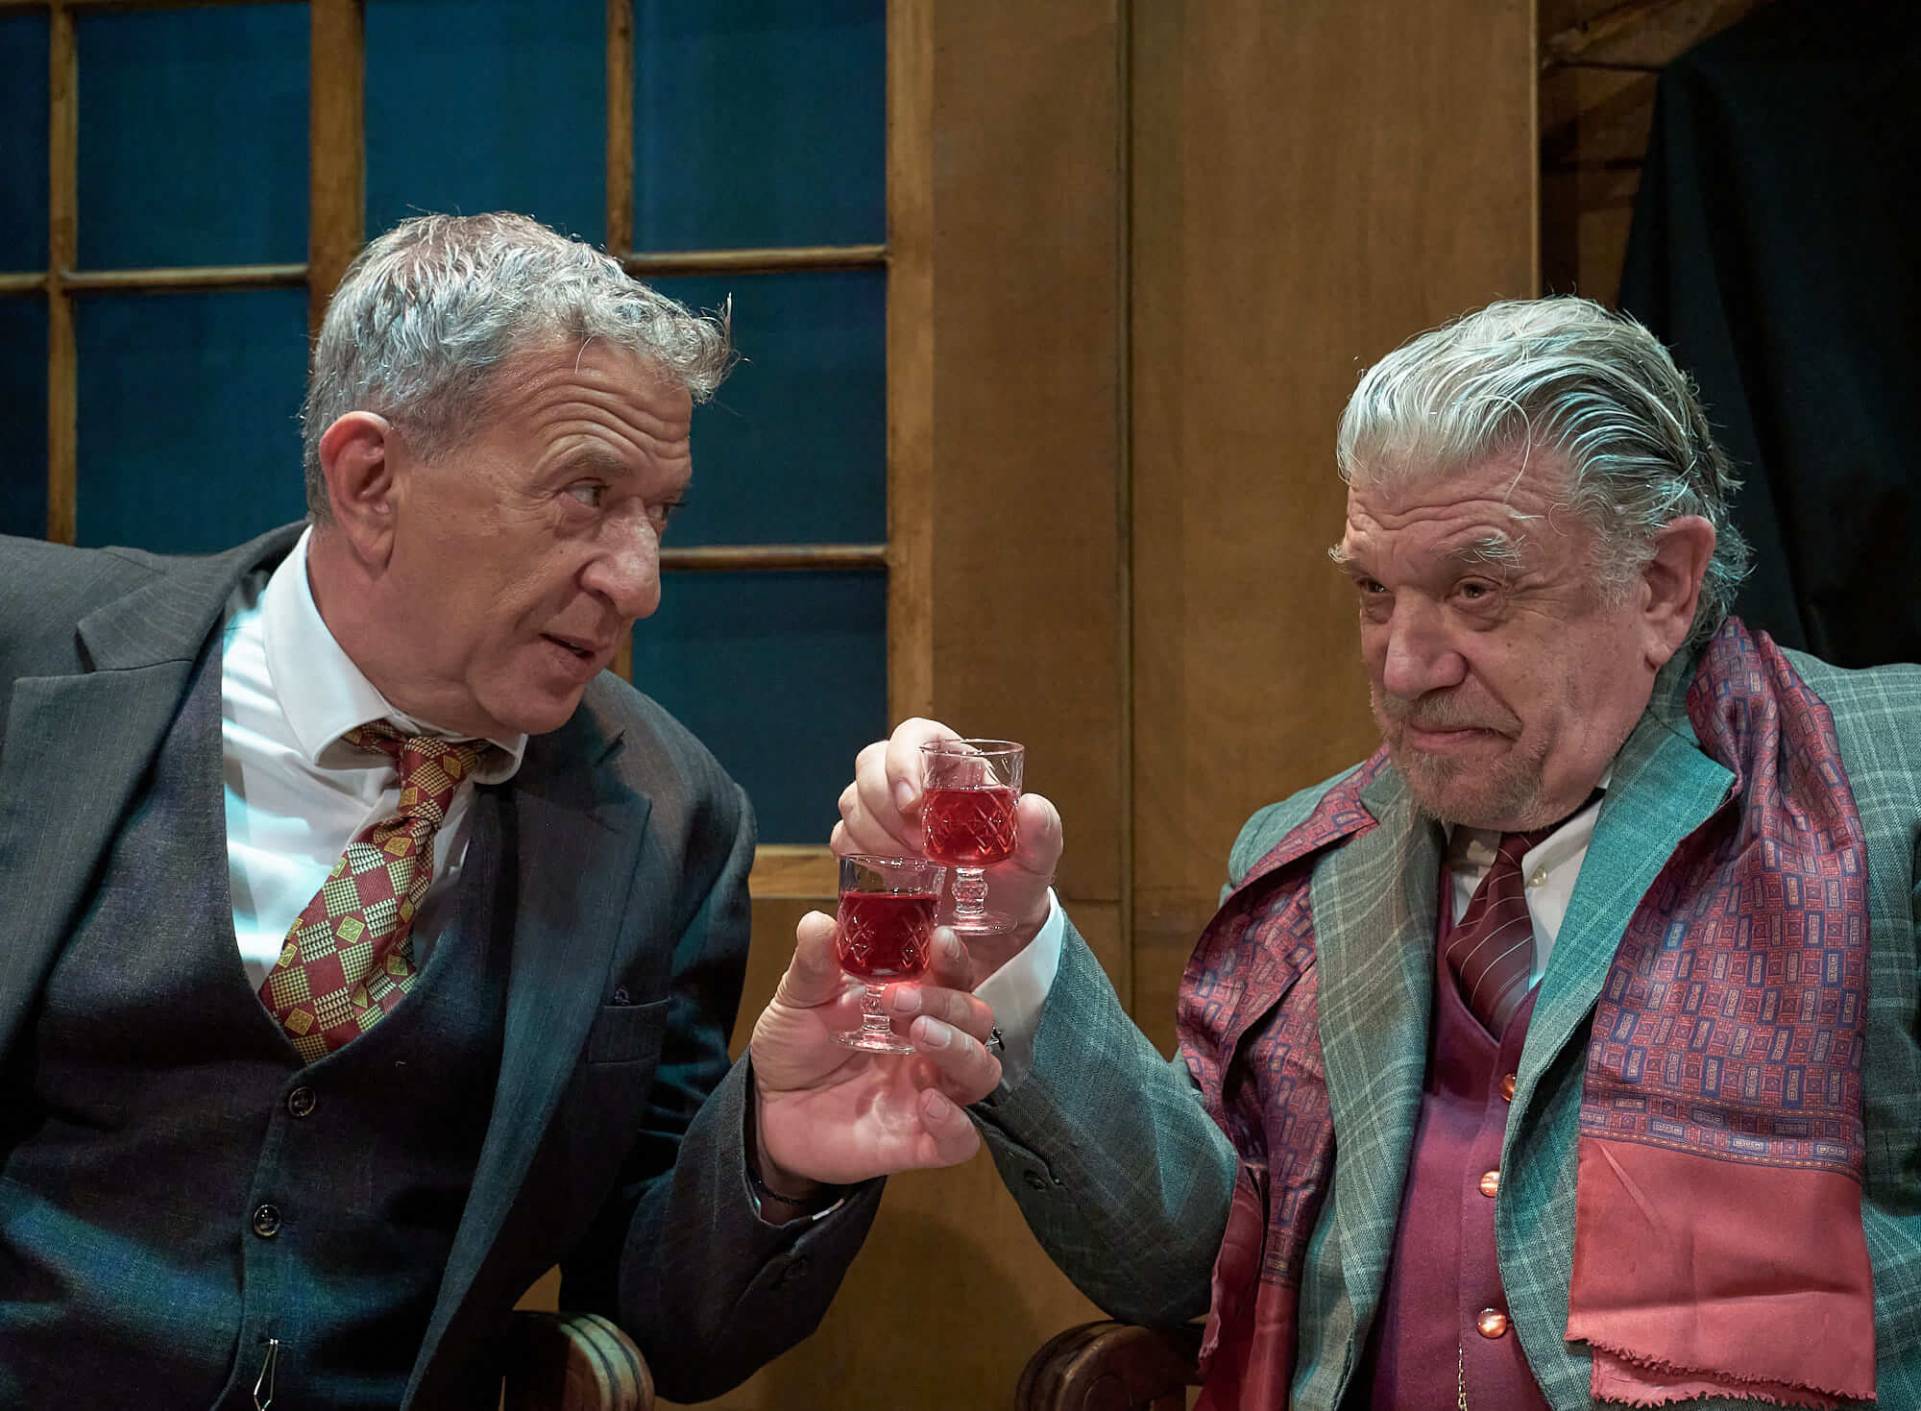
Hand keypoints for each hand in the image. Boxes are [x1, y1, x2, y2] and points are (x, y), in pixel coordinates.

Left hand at [750, 912, 1003, 1186]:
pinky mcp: (917, 1142)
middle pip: (976, 1019)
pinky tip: (928, 1103)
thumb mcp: (797, 1001)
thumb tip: (817, 922)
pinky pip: (960, 1140)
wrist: (768, 1109)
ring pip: (981, 1071)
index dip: (955, 959)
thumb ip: (813, 966)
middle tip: (899, 998)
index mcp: (912, 1005)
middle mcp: (930, 1047)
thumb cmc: (795, 1047)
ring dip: (960, 1048)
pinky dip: (955, 1122)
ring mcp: (929, 1093)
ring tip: (920, 1034)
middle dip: (948, 1003)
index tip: (939, 940)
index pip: (954, 977)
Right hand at [833, 717, 1063, 983]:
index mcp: (951, 765)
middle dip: (887, 807)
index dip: (903, 759)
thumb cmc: (1013, 878)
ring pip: (852, 799)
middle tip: (922, 849)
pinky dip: (861, 854)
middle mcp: (911, 778)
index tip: (914, 803)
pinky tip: (893, 874)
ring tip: (916, 866)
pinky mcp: (864, 843)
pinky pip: (842, 836)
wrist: (991, 923)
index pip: (913, 734)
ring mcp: (882, 809)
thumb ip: (1043, 831)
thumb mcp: (1037, 858)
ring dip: (877, 835)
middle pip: (871, 763)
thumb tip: (1031, 807)